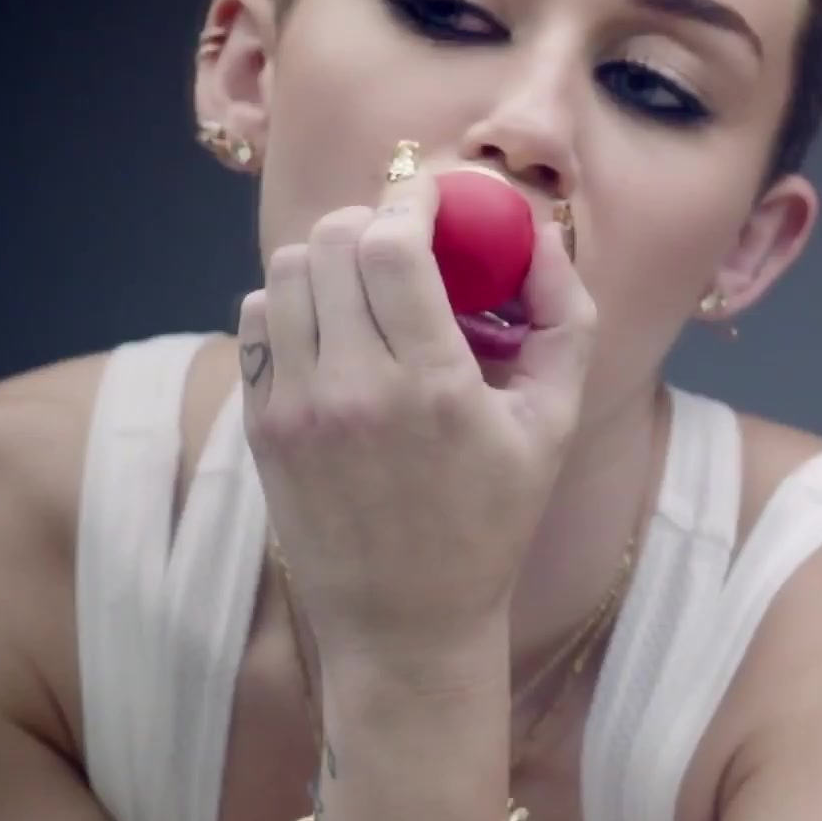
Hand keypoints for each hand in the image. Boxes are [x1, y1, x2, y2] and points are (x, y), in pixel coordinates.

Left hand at [236, 149, 595, 685]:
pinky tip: (332, 332)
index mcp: (433, 388)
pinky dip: (294, 304)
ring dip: (331, 260)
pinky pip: (258, 319)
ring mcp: (296, 409)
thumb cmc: (492, 521)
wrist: (406, 622)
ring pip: (289, 273)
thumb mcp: (553, 423)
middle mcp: (354, 392)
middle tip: (403, 243)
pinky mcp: (262, 426)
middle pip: (334, 243)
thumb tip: (539, 232)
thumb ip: (562, 316)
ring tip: (366, 288)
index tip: (429, 198)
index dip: (411, 202)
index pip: (393, 246)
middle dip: (372, 224)